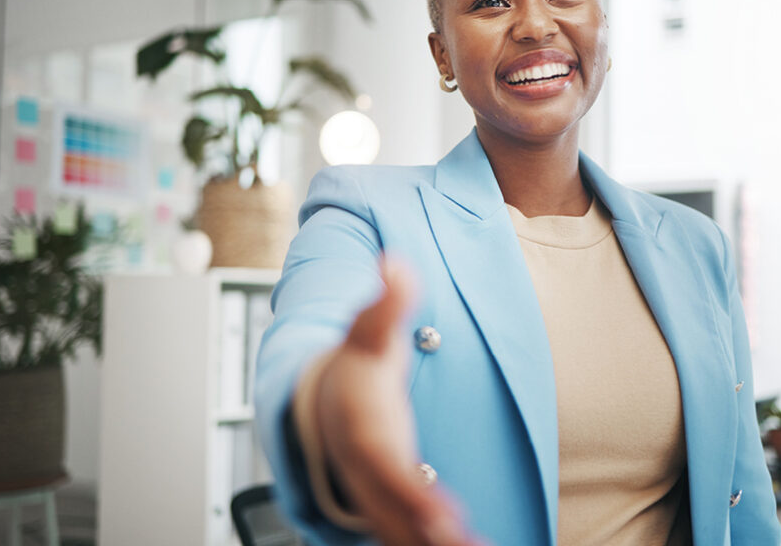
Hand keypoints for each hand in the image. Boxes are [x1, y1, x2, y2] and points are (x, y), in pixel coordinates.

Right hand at [312, 257, 478, 545]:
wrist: (323, 392)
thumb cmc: (352, 365)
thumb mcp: (370, 329)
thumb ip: (388, 301)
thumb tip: (394, 263)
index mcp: (359, 425)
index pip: (381, 461)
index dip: (406, 490)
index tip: (438, 517)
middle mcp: (363, 463)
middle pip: (389, 505)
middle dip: (420, 529)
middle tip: (456, 545)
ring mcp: (373, 484)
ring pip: (396, 523)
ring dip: (427, 541)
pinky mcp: (386, 496)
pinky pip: (405, 524)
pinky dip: (428, 539)